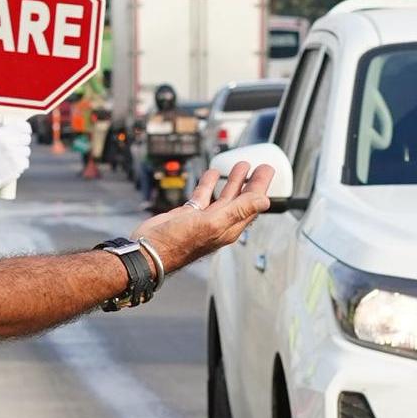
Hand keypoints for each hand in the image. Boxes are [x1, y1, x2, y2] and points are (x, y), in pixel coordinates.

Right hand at [0, 113, 32, 198]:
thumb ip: (1, 126)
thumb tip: (14, 119)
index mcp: (1, 134)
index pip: (23, 126)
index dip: (26, 128)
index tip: (26, 131)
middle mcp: (8, 143)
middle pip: (27, 138)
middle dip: (22, 142)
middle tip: (15, 146)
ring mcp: (14, 155)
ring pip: (27, 151)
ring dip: (21, 154)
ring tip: (10, 157)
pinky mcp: (18, 166)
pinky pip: (25, 161)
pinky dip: (20, 164)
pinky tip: (11, 165)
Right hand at [133, 162, 273, 268]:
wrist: (149, 250)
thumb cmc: (178, 243)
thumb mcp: (213, 223)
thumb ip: (239, 210)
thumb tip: (265, 201)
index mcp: (229, 227)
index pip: (252, 204)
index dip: (261, 187)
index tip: (268, 170)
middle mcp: (219, 223)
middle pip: (241, 199)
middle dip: (252, 182)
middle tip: (261, 167)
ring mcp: (204, 219)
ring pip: (223, 196)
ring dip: (233, 182)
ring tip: (241, 167)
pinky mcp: (188, 215)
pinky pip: (203, 196)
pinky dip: (209, 184)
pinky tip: (212, 174)